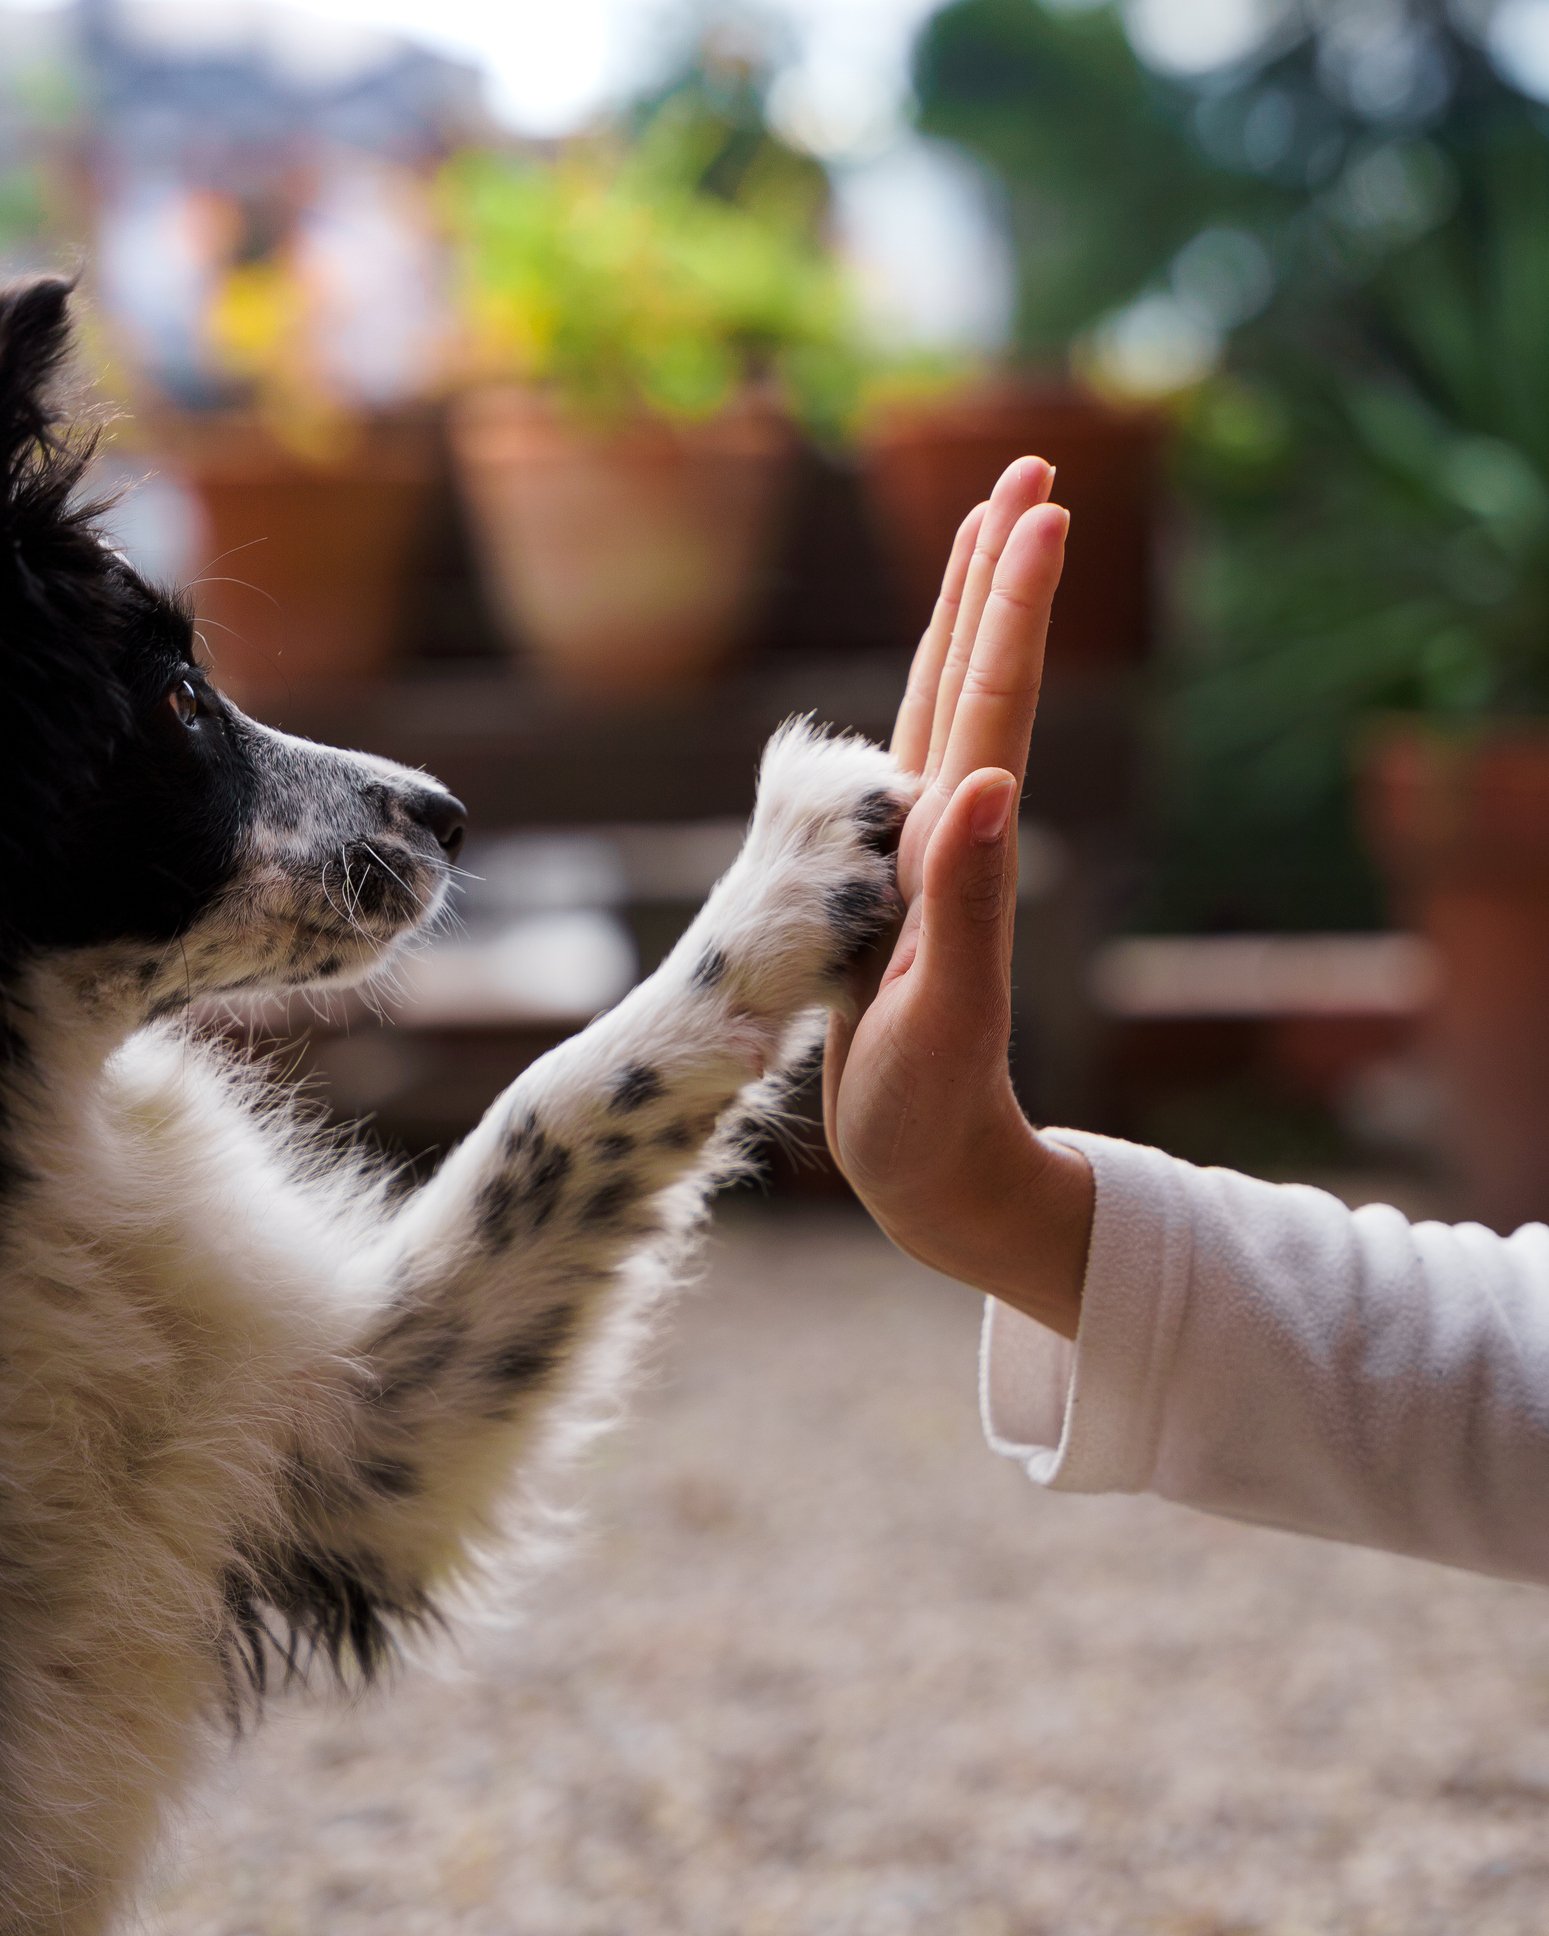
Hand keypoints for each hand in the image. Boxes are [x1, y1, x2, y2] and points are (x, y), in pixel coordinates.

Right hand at [822, 458, 1094, 1338]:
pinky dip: (917, 701)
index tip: (1035, 501)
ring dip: (969, 618)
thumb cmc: (933, 1113)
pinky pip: (905, 766)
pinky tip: (919, 680)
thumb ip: (967, 903)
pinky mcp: (895, 885)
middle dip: (1000, 573)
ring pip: (948, 709)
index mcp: (961, 850)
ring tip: (984, 537)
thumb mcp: (946, 1017)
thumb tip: (984, 782)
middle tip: (1028, 467)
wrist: (934, 1170)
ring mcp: (924, 855)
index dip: (1009, 604)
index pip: (990, 704)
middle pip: (978, 678)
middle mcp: (951, 834)